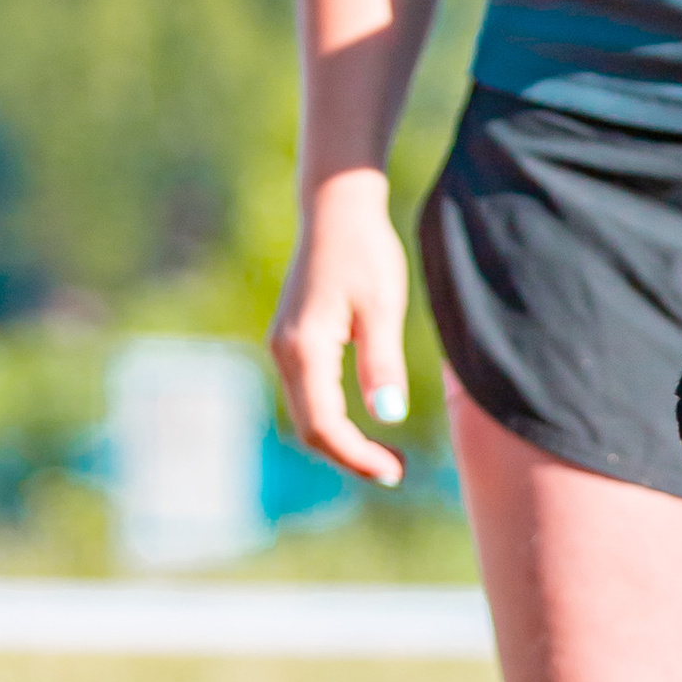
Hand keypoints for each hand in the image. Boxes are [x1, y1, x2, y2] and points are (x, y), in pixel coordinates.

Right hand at [268, 169, 412, 486]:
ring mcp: (284, 348)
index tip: (395, 471)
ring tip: (387, 456)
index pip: (324, 426)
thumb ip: (382, 362)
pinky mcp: (293, 343)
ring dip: (342, 442)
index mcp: (304, 348)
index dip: (357, 456)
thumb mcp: (382, 306)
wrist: (336, 210)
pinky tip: (366, 425)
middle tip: (397, 471)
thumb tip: (391, 417)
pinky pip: (308, 397)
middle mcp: (284, 353)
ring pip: (306, 416)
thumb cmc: (365, 251)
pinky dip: (334, 420)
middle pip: (309, 429)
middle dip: (350, 457)